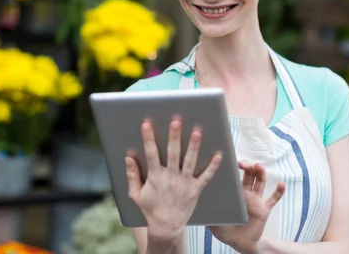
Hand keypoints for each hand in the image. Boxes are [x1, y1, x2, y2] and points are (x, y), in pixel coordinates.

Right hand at [125, 117, 222, 245]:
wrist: (166, 227)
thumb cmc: (150, 209)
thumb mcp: (135, 194)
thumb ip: (131, 175)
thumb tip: (128, 157)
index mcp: (155, 177)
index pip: (151, 154)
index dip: (148, 138)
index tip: (147, 123)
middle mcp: (171, 178)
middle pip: (173, 154)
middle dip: (174, 136)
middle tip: (176, 120)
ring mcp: (185, 183)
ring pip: (190, 161)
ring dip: (194, 146)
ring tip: (197, 131)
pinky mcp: (196, 190)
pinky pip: (206, 176)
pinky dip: (213, 166)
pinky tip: (219, 154)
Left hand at [209, 162, 284, 252]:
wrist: (238, 242)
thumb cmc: (224, 229)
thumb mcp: (212, 218)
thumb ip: (206, 210)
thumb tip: (199, 201)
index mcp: (233, 192)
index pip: (235, 175)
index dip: (234, 167)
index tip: (232, 161)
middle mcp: (245, 193)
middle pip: (249, 174)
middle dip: (247, 166)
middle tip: (243, 164)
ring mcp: (256, 200)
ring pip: (260, 182)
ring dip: (261, 173)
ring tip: (258, 166)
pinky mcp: (264, 209)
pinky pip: (273, 199)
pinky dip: (279, 191)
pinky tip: (281, 184)